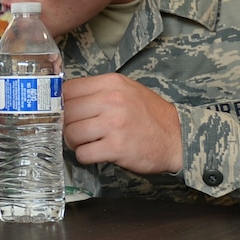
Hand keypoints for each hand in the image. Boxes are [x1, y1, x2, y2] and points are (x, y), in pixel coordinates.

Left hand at [63, 73, 182, 174]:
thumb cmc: (149, 115)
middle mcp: (111, 100)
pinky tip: (96, 153)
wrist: (177, 137)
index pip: (68, 90)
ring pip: (71, 133)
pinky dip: (85, 157)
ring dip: (75, 143)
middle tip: (77, 132)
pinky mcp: (116, 147)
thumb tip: (64, 98)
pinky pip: (83, 153)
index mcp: (111, 83)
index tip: (64, 113)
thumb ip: (98, 91)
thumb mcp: (126, 91)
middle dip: (67, 125)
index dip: (61, 104)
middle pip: (66, 112)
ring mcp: (113, 124)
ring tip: (87, 143)